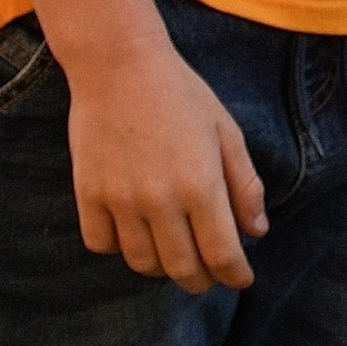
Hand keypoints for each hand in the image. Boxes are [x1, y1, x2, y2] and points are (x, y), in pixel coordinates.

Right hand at [63, 20, 268, 291]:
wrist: (118, 65)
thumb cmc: (180, 94)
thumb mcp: (225, 131)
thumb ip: (244, 184)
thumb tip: (257, 232)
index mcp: (201, 184)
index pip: (222, 254)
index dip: (236, 275)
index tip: (241, 278)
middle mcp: (160, 200)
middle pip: (183, 269)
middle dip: (202, 280)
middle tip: (209, 275)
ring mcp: (120, 200)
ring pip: (142, 263)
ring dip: (162, 267)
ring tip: (173, 252)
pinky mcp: (89, 195)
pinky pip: (102, 245)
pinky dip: (119, 248)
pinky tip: (134, 232)